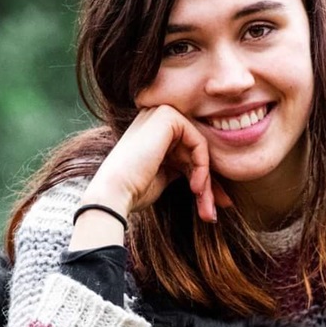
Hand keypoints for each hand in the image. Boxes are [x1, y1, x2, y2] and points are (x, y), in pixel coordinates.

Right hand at [83, 105, 231, 223]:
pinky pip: (199, 142)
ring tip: (205, 205)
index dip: (202, 180)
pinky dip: (202, 166)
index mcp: (153, 132)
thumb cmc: (134, 191)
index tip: (210, 208)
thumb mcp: (164, 176)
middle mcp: (155, 118)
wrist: (114, 193)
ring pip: (200, 148)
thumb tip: (211, 181)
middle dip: (208, 183)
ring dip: (206, 180)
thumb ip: (184, 168)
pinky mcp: (167, 117)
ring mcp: (160, 114)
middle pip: (195, 150)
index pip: (187, 152)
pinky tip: (195, 186)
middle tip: (211, 212)